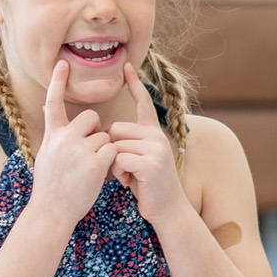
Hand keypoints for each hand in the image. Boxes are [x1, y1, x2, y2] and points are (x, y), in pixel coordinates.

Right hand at [29, 61, 117, 227]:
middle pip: (92, 118)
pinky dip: (111, 162)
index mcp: (52, 135)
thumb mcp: (47, 155)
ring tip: (90, 170)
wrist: (51, 211)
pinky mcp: (94, 162)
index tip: (62, 63)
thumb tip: (59, 118)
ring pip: (105, 136)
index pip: (54, 102)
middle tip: (89, 153)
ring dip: (104, 151)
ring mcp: (79, 150)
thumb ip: (57, 137)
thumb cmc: (51, 186)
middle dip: (96, 131)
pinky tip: (100, 175)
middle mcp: (63, 138)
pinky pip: (113, 150)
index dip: (58, 82)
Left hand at [107, 62, 187, 225]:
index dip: (134, 84)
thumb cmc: (148, 187)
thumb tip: (107, 132)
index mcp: (153, 133)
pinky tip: (129, 183)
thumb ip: (128, 143)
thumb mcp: (138, 160)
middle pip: (115, 128)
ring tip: (127, 177)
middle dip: (111, 149)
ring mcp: (155, 149)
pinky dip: (118, 173)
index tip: (127, 66)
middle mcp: (157, 136)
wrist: (168, 210)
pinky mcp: (150, 163)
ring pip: (115, 145)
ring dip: (114, 164)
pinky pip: (119, 159)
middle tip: (123, 169)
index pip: (143, 103)